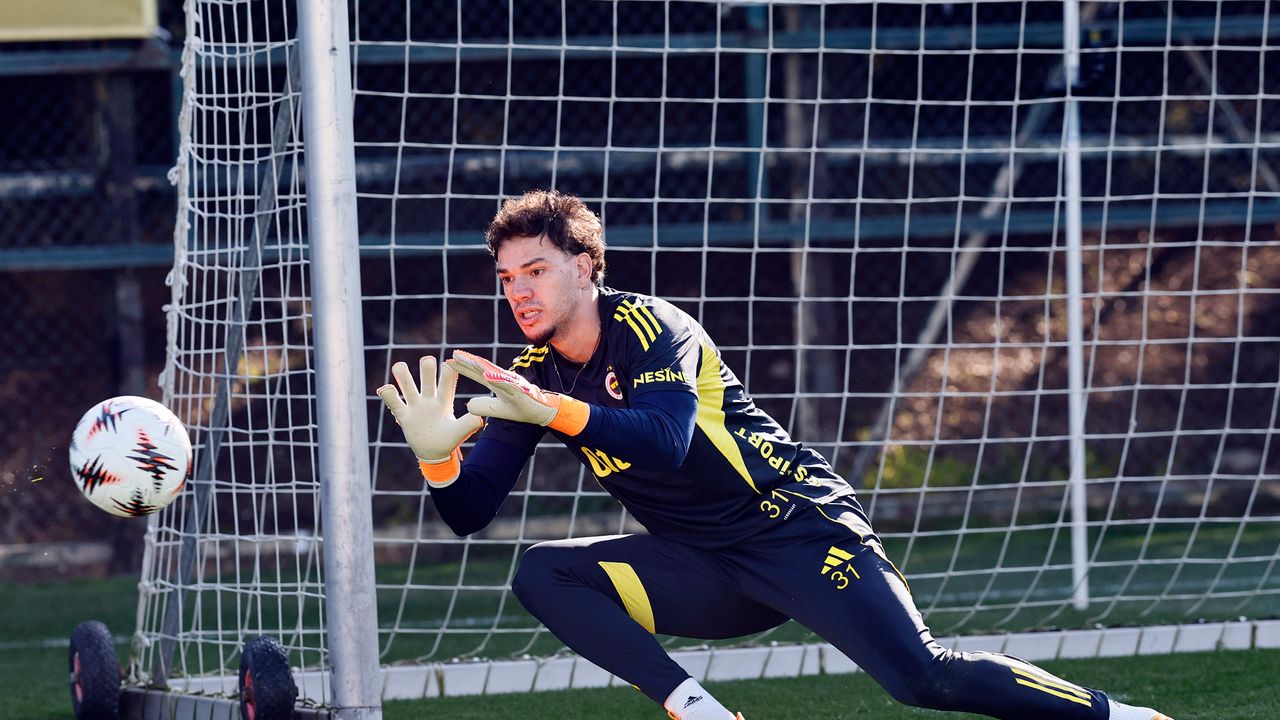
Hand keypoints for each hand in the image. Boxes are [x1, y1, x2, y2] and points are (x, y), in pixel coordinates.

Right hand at [377, 356, 483, 484]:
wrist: (434, 453)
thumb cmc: (448, 440)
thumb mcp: (459, 433)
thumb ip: (468, 424)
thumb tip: (479, 418)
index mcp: (445, 401)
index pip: (446, 383)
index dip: (447, 373)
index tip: (448, 364)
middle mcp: (429, 399)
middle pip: (427, 379)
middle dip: (426, 369)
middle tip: (427, 360)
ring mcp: (415, 406)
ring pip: (407, 385)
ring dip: (403, 374)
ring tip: (400, 367)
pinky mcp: (404, 415)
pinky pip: (394, 403)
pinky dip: (389, 394)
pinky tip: (386, 388)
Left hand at [447, 349, 589, 435]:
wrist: (542, 412)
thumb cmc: (521, 408)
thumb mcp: (497, 409)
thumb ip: (482, 406)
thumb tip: (467, 404)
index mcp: (497, 382)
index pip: (476, 373)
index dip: (463, 368)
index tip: (448, 363)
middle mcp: (503, 379)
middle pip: (482, 368)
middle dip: (468, 362)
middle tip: (453, 354)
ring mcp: (512, 384)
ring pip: (493, 372)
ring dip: (479, 366)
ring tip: (466, 360)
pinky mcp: (520, 391)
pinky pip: (508, 384)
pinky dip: (498, 379)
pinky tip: (487, 376)